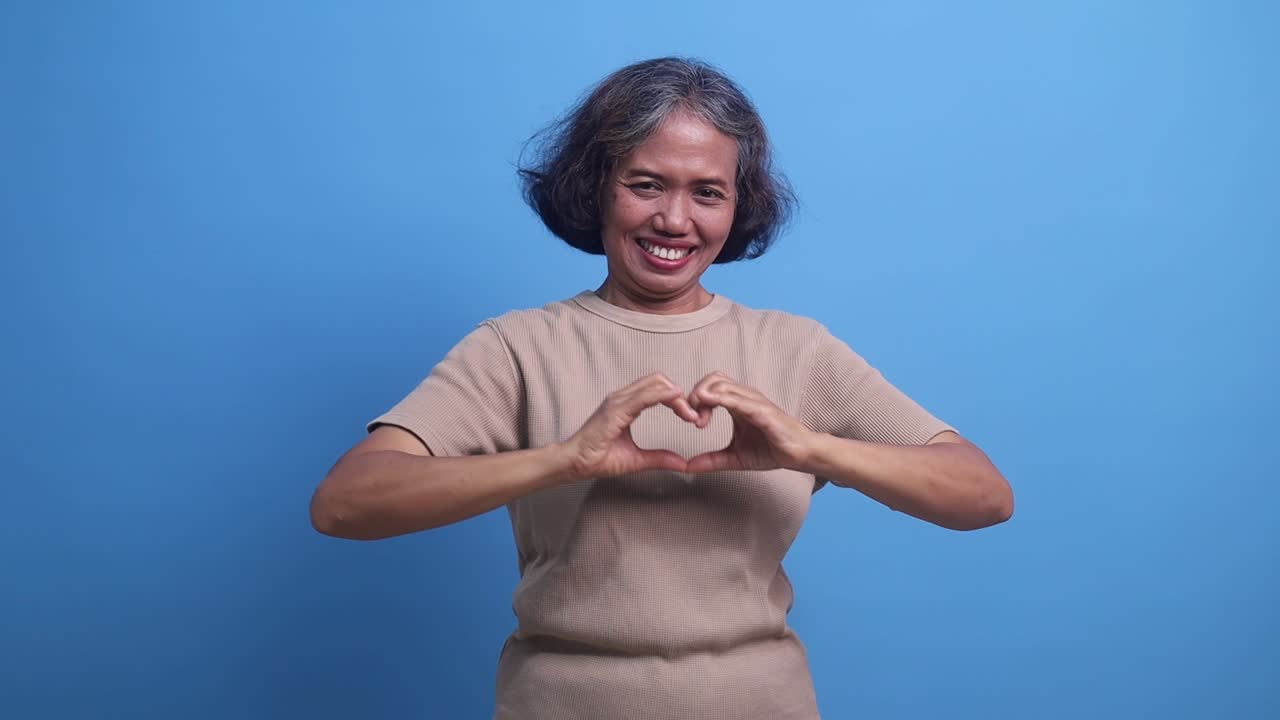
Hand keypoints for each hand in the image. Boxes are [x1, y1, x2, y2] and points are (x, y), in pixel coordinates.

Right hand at [561, 373, 699, 480]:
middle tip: (693, 415)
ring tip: (689, 413)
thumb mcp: (636, 460)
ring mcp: (618, 401)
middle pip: (659, 380)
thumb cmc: (597, 459)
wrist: (574, 464)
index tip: (691, 417)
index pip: (658, 389)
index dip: (677, 399)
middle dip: (680, 395)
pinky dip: (662, 395)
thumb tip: (682, 463)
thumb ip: (659, 458)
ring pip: (654, 383)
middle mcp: (622, 397)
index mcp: (627, 405)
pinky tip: (676, 399)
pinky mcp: (615, 409)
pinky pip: (643, 396)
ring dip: (676, 396)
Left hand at [686, 372, 817, 473]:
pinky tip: (709, 407)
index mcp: (737, 402)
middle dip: (696, 395)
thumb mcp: (734, 457)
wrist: (799, 455)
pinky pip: (739, 400)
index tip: (693, 422)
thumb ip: (712, 460)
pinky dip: (721, 399)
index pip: (710, 386)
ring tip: (700, 420)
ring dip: (704, 397)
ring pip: (722, 384)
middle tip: (693, 418)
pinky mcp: (762, 411)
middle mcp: (744, 397)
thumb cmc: (771, 450)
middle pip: (713, 379)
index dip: (696, 399)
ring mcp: (753, 401)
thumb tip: (688, 467)